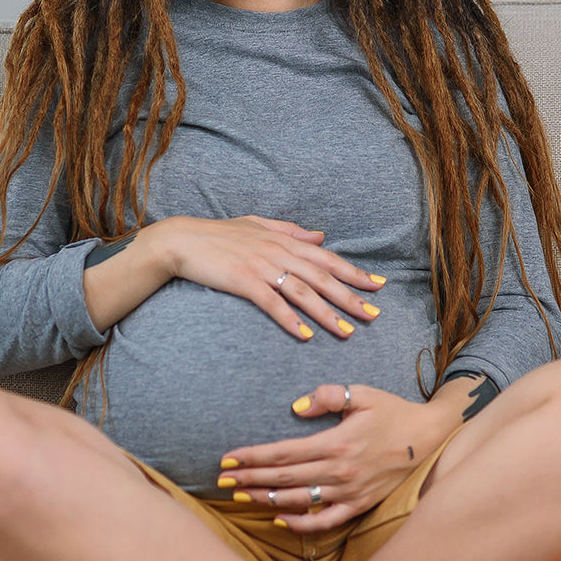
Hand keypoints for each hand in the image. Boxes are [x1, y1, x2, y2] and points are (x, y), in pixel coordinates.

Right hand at [154, 215, 383, 340]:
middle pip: (322, 277)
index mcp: (284, 239)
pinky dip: (290, 320)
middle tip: (373, 314)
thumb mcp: (258, 224)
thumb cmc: (220, 234)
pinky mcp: (243, 282)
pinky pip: (272, 304)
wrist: (183, 240)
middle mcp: (278, 251)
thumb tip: (321, 236)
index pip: (327, 257)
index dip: (354, 272)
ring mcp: (261, 267)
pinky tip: (305, 335)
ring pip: (302, 292)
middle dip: (351, 296)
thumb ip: (291, 230)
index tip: (377, 285)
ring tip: (346, 332)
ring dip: (326, 313)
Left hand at [218, 384, 454, 531]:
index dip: (253, 457)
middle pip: (284, 478)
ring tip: (241, 496)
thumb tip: (295, 408)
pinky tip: (280, 519)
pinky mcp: (360, 505)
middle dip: (250, 479)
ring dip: (266, 499)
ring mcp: (350, 493)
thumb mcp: (362, 393)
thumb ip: (327, 396)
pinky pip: (325, 521)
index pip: (284, 453)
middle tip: (222, 481)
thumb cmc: (392, 411)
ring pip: (299, 501)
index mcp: (337, 443)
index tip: (228, 459)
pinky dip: (301, 525)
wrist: (429, 438)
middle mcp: (340, 472)